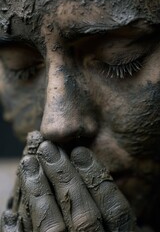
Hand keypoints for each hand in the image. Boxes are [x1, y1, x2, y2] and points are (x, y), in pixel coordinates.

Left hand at [1, 131, 137, 231]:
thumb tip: (142, 222)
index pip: (115, 214)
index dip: (97, 179)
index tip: (80, 151)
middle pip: (83, 216)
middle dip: (64, 178)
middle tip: (48, 148)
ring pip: (53, 231)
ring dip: (39, 194)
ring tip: (29, 164)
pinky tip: (7, 213)